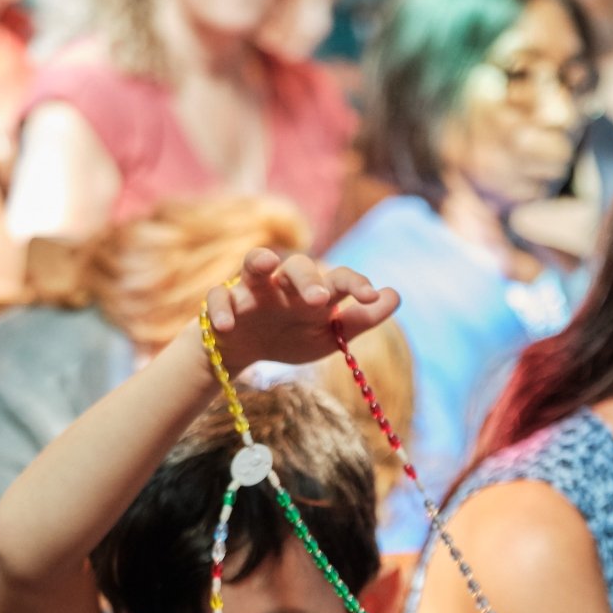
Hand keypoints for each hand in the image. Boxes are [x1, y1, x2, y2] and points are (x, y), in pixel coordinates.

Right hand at [202, 248, 399, 374]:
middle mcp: (284, 283)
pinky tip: (227, 325)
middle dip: (308, 278)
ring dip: (259, 261)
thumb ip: (361, 319)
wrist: (245, 350)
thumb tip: (395, 296)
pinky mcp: (222, 304)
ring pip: (253, 263)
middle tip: (318, 299)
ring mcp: (251, 290)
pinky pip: (217, 298)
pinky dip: (221, 309)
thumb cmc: (291, 336)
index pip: (337, 278)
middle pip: (297, 265)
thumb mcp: (328, 336)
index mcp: (313, 291)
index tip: (370, 297)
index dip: (355, 283)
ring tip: (266, 265)